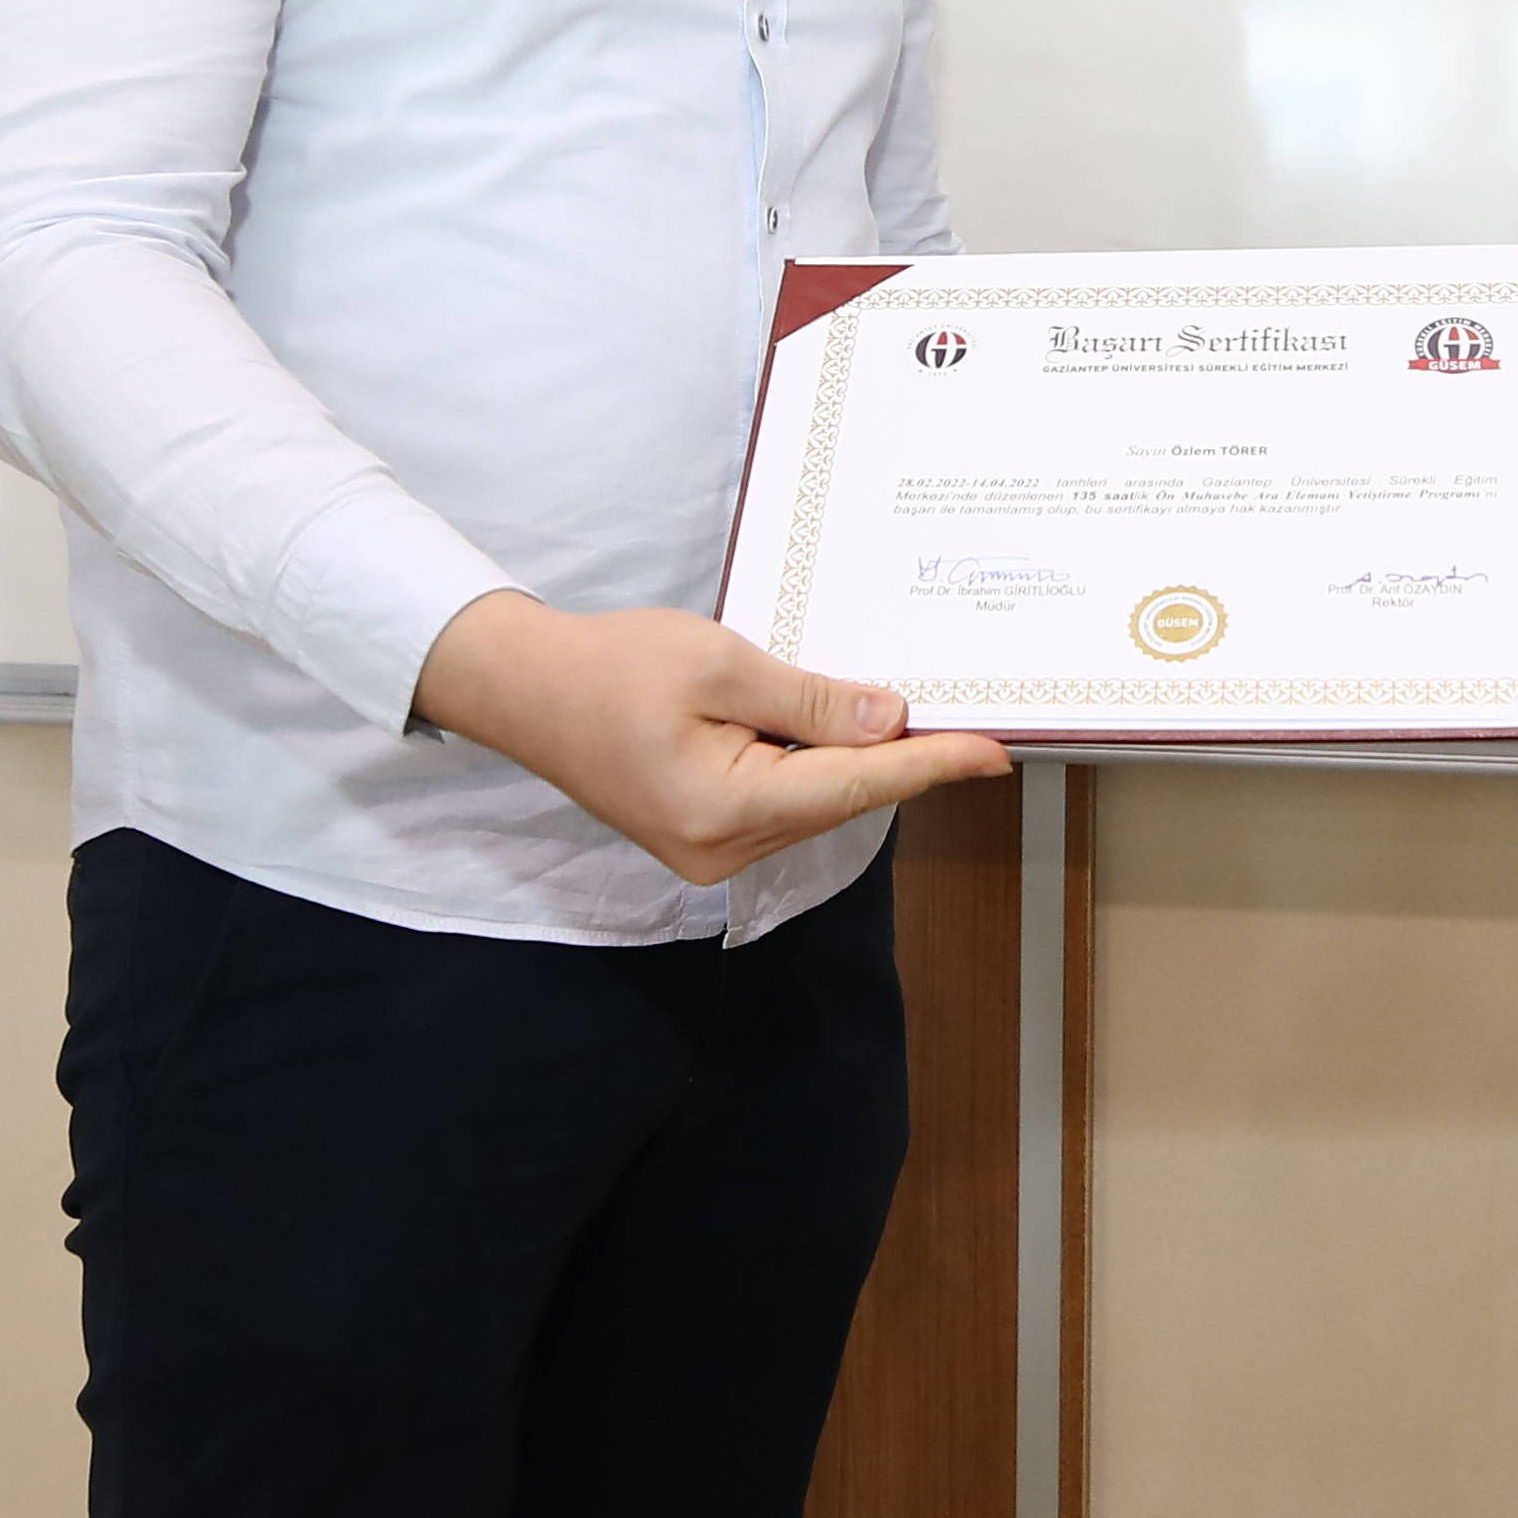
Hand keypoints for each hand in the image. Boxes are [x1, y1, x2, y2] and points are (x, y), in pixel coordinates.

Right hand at [410, 591, 1011, 887]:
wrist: (523, 689)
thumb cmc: (609, 666)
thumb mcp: (720, 663)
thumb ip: (810, 699)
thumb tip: (891, 720)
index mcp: (726, 810)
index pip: (855, 785)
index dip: (931, 766)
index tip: (994, 754)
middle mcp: (722, 851)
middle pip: (840, 802)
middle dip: (902, 761)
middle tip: (968, 721)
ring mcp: (710, 854)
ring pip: (814, 806)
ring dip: (858, 763)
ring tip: (916, 719)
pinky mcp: (701, 839)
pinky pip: (782, 805)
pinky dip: (816, 769)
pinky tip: (843, 732)